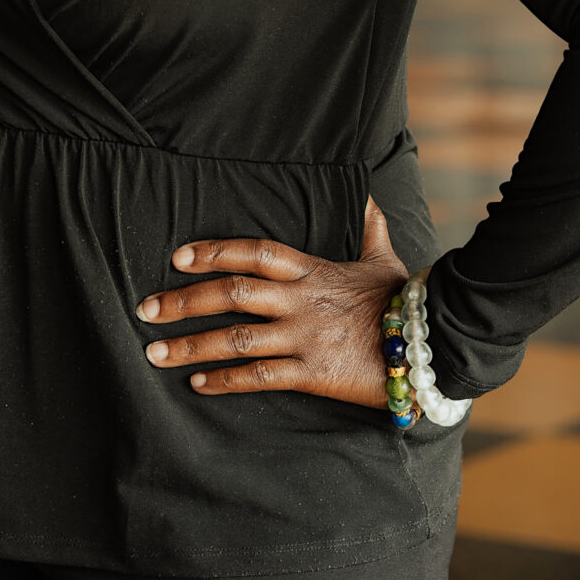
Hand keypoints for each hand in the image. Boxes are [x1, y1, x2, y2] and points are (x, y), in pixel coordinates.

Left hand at [135, 197, 408, 407]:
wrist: (433, 346)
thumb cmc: (405, 302)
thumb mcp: (383, 259)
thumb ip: (369, 228)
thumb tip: (370, 195)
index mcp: (312, 270)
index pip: (254, 251)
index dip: (215, 250)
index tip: (179, 256)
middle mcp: (300, 302)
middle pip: (232, 293)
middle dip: (184, 300)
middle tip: (146, 308)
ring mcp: (304, 339)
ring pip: (236, 339)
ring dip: (191, 345)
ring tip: (155, 352)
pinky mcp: (313, 375)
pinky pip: (260, 378)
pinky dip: (226, 381)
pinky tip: (198, 384)